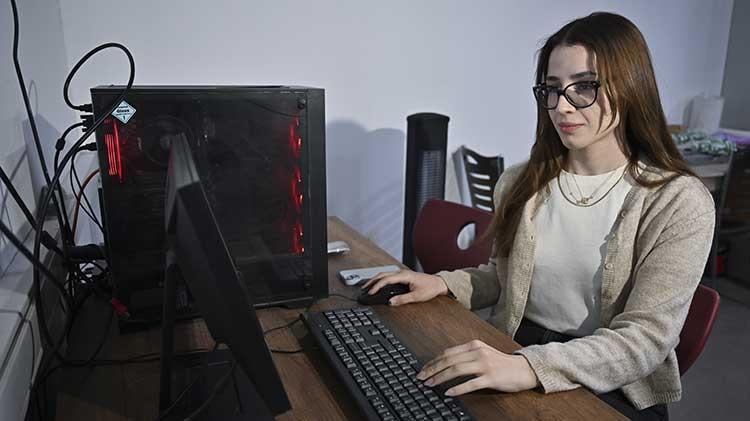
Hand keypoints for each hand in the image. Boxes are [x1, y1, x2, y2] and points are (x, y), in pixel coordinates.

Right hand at [360, 269, 448, 305]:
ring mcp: (402, 273)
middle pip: (382, 274)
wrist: (438, 283)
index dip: (376, 286)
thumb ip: (402, 299)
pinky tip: (378, 285)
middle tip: (364, 289)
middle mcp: (402, 272)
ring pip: (384, 274)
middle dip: (372, 281)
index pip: (386, 279)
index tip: (370, 292)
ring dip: (375, 280)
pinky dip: (381, 280)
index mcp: (404, 275)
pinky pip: (389, 276)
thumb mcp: (416, 296)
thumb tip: (391, 302)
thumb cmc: (430, 288)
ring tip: (368, 287)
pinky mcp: (403, 276)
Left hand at [416, 340, 538, 395]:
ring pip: (456, 369)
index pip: (448, 352)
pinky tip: (448, 393)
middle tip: (421, 378)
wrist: (523, 369)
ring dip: (440, 378)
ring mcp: (484, 364)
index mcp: (474, 345)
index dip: (433, 361)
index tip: (423, 369)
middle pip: (449, 360)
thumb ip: (467, 355)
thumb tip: (445, 363)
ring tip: (430, 385)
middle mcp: (478, 352)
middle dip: (432, 369)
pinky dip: (457, 389)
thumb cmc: (502, 363)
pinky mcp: (491, 377)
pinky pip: (470, 383)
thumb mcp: (483, 353)